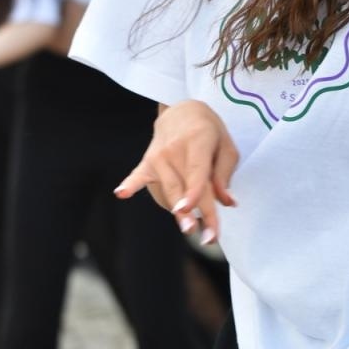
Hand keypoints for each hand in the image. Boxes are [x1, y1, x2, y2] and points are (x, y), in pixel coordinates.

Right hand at [115, 100, 238, 244]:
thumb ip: (224, 174)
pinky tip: (122, 193)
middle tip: (205, 238)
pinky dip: (130, 184)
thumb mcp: (226, 145)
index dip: (196, 195)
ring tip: (189, 229)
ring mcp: (158, 156)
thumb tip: (226, 202)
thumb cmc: (208, 131)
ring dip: (176, 211)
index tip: (195, 215)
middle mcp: (175, 149)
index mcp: (198, 140)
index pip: (197, 173)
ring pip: (167, 190)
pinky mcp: (147, 162)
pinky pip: (137, 176)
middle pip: (182, 187)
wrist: (181, 110)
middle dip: (193, 213)